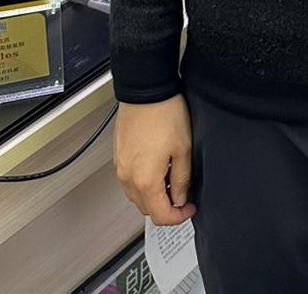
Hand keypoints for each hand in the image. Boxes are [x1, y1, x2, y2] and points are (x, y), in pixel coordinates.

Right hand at [114, 96, 196, 225]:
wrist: (146, 90)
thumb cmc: (164, 113)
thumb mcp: (183, 149)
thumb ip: (181, 179)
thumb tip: (180, 197)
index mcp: (145, 180)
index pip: (160, 216)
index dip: (179, 217)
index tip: (189, 208)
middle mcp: (128, 177)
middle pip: (147, 208)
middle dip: (166, 207)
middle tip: (183, 195)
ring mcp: (121, 167)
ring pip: (136, 195)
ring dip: (154, 195)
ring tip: (171, 178)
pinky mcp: (119, 156)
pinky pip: (130, 179)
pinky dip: (144, 182)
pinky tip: (158, 167)